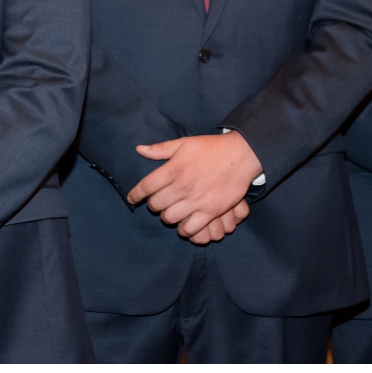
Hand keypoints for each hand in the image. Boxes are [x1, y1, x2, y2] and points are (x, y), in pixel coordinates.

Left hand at [128, 132, 262, 239]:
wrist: (240, 155)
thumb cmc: (210, 148)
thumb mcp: (184, 143)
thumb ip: (161, 149)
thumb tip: (139, 150)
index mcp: (175, 168)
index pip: (147, 186)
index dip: (136, 194)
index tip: (132, 198)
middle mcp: (183, 185)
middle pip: (156, 204)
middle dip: (153, 204)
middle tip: (156, 202)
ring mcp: (197, 200)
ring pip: (170, 218)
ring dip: (167, 216)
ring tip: (170, 211)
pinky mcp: (210, 211)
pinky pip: (190, 228)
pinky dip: (183, 229)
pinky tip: (183, 223)